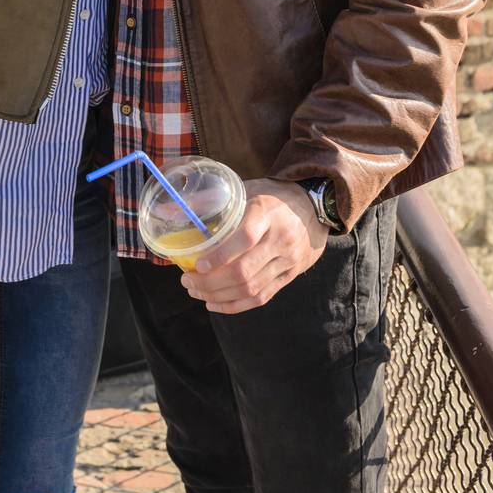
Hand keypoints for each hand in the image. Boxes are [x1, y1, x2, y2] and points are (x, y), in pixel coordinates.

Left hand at [180, 178, 329, 314]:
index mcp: (268, 214)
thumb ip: (218, 198)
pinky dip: (236, 305)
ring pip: (251, 288)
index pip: (245, 239)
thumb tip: (177, 207)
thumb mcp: (250, 187)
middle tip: (187, 281)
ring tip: (195, 292)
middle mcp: (280, 240)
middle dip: (211, 282)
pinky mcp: (290, 276)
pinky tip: (215, 303)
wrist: (315, 208)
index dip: (219, 256)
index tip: (197, 264)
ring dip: (219, 296)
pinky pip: (262, 297)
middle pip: (244, 271)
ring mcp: (288, 261)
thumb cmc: (275, 196)